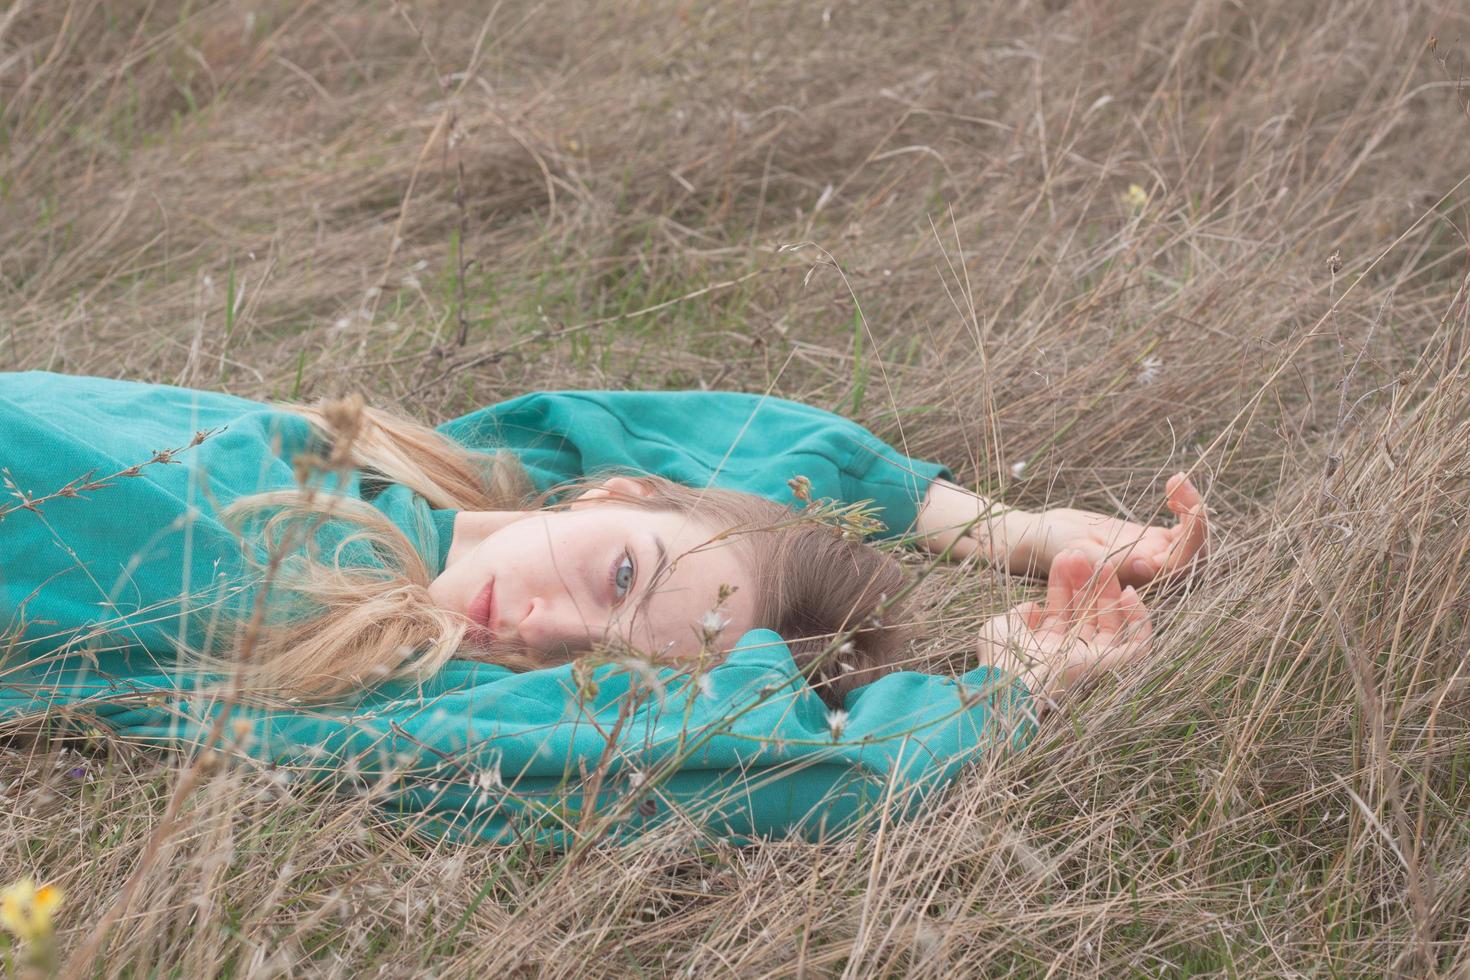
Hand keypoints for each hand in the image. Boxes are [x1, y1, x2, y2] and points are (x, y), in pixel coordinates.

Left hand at [976, 550, 1153, 698]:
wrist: (1016, 680)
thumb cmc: (1002, 657)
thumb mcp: (1002, 628)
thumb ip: (1017, 616)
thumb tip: (1033, 606)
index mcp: (1048, 649)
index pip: (1063, 611)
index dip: (1064, 584)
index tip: (1065, 557)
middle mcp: (1073, 655)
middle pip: (1088, 613)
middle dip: (1086, 582)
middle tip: (1083, 555)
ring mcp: (1096, 661)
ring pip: (1112, 621)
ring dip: (1108, 590)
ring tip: (1103, 563)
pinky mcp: (1118, 667)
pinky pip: (1140, 642)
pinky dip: (1139, 618)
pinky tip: (1129, 592)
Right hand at [1030, 472, 1208, 587]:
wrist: (1040, 537)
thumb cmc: (1049, 547)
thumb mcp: (1075, 551)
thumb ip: (1109, 560)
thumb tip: (1148, 566)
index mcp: (1135, 583)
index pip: (1179, 567)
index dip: (1190, 541)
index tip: (1189, 510)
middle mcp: (1150, 574)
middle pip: (1194, 554)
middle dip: (1196, 520)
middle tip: (1180, 485)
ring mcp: (1152, 556)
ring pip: (1191, 539)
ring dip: (1192, 508)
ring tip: (1177, 480)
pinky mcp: (1150, 540)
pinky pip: (1181, 527)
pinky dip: (1184, 504)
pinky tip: (1173, 483)